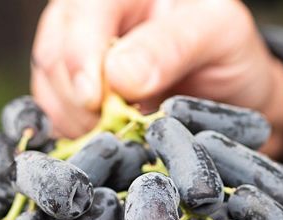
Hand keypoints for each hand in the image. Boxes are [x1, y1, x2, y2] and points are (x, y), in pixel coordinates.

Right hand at [31, 0, 282, 157]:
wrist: (234, 92)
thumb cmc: (229, 54)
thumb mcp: (218, 37)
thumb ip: (171, 47)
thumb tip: (118, 76)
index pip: (84, 10)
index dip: (80, 55)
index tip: (94, 101)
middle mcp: (94, 16)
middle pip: (55, 49)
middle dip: (78, 97)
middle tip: (114, 129)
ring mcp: (79, 54)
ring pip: (48, 83)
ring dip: (75, 120)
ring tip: (116, 138)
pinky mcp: (74, 92)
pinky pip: (53, 112)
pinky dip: (73, 133)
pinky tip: (104, 143)